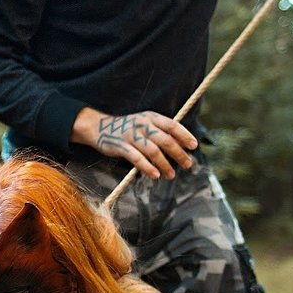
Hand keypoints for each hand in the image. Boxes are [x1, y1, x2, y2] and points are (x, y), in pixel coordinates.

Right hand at [72, 107, 197, 179]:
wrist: (98, 127)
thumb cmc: (127, 128)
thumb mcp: (144, 123)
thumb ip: (160, 131)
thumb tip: (181, 145)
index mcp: (150, 117)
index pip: (172, 125)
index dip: (185, 136)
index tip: (193, 146)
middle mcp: (142, 124)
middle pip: (166, 140)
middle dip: (179, 154)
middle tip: (187, 164)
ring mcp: (131, 135)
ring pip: (153, 151)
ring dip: (165, 165)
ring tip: (171, 175)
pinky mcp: (121, 146)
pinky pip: (137, 158)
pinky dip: (147, 168)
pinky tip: (155, 175)